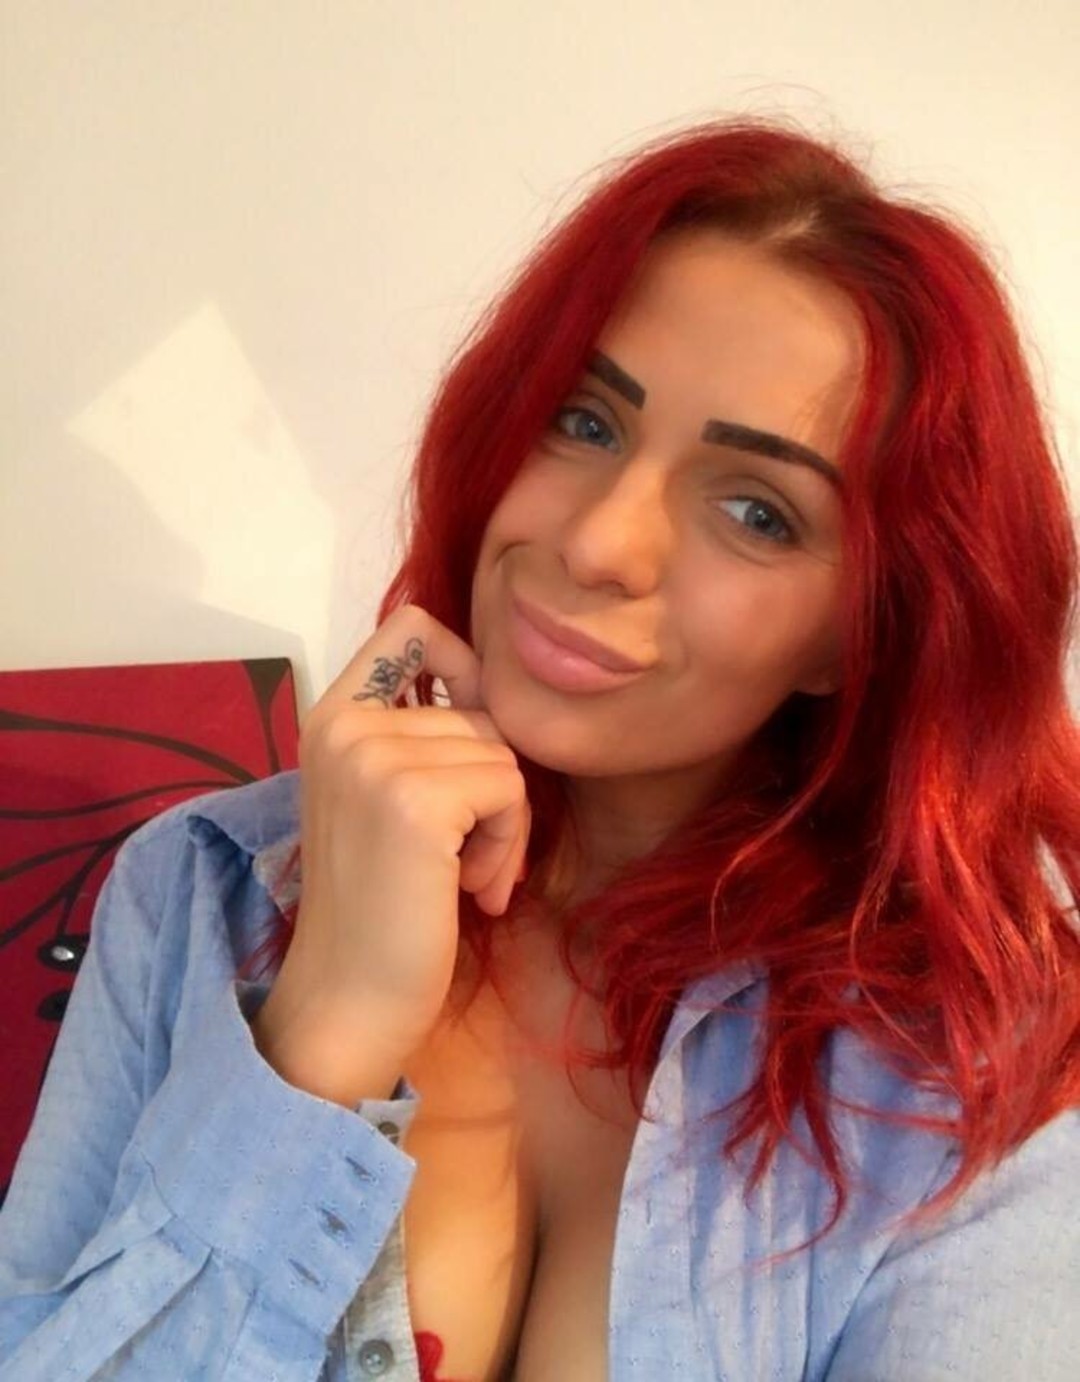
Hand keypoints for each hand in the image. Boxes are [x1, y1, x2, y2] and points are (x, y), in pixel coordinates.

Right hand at [251, 604, 530, 1101]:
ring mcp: (374, 758)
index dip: (466, 668)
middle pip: (483, 710)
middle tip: (469, 858)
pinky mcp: (414, 801)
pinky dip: (508, 844)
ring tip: (465, 878)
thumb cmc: (379, 909)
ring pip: (503, 753)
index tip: (472, 737)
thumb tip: (496, 694)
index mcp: (331, 717)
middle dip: (495, 786)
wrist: (347, 1001)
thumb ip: (417, 737)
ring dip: (504, 824)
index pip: (412, 627)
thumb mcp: (382, 800)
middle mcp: (344, 724)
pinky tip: (472, 891)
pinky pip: (508, 789)